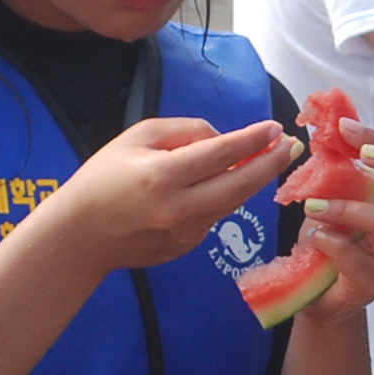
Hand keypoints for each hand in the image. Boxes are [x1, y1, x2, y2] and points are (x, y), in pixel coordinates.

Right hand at [33, 116, 292, 277]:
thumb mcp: (137, 138)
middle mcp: (178, 208)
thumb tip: (225, 140)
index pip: (220, 154)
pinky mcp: (186, 246)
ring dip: (254, 181)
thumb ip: (185, 131)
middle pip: (240, 186)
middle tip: (292, 147)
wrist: (80, 235)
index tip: (275, 127)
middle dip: (271, 165)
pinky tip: (223, 183)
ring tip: (272, 160)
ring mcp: (185, 233)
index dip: (252, 140)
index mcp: (162, 176)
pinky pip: (213, 216)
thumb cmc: (104, 178)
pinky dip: (223, 198)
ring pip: (232, 203)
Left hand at [290, 118, 373, 317]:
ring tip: (312, 205)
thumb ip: (344, 170)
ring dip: (345, 207)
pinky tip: (314, 236)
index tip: (346, 127)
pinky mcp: (372, 283)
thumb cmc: (335, 242)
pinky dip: (330, 240)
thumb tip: (335, 125)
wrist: (320, 295)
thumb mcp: (341, 200)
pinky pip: (355, 257)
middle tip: (360, 156)